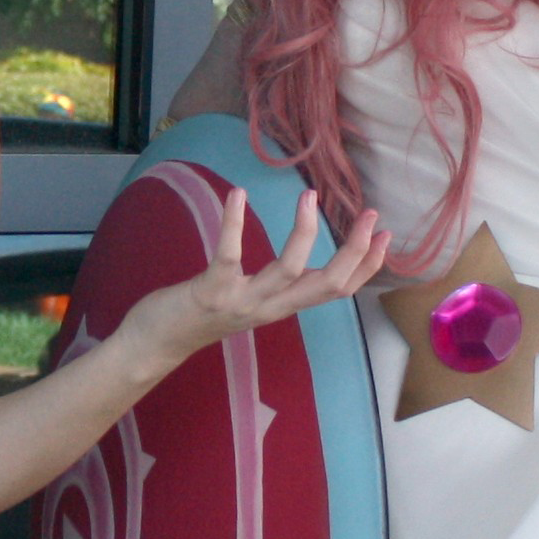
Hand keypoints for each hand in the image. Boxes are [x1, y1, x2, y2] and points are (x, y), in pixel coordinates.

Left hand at [103, 190, 390, 375]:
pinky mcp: (211, 292)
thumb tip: (297, 260)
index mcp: (280, 307)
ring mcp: (241, 302)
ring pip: (289, 271)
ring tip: (309, 195)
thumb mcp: (246, 300)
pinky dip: (235, 223)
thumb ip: (272, 285)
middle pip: (327, 284)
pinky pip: (230, 255)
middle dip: (355, 251)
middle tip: (371, 215)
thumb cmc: (197, 315)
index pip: (337, 290)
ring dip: (304, 232)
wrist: (153, 345)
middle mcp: (268, 309)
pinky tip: (238, 194)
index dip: (366, 266)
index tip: (385, 237)